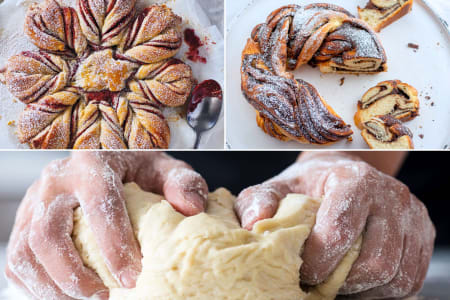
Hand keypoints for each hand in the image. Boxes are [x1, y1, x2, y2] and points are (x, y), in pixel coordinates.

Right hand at [5, 152, 207, 299]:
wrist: (107, 159)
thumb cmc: (137, 168)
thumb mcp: (164, 168)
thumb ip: (182, 182)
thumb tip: (191, 208)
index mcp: (93, 163)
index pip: (99, 203)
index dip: (114, 244)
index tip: (132, 277)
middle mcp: (56, 180)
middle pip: (48, 233)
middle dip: (73, 274)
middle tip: (104, 297)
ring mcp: (35, 201)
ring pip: (26, 251)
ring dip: (52, 286)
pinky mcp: (25, 221)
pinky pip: (18, 259)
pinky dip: (37, 285)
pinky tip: (66, 295)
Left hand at [235, 152, 434, 297]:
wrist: (343, 173)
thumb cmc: (310, 184)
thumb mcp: (280, 186)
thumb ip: (260, 200)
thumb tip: (254, 225)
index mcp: (354, 179)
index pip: (340, 231)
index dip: (316, 260)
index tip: (299, 268)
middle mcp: (390, 195)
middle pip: (373, 261)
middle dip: (340, 280)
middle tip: (317, 280)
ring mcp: (412, 216)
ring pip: (394, 276)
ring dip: (361, 289)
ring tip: (335, 280)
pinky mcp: (422, 235)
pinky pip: (408, 280)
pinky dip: (380, 290)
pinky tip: (356, 280)